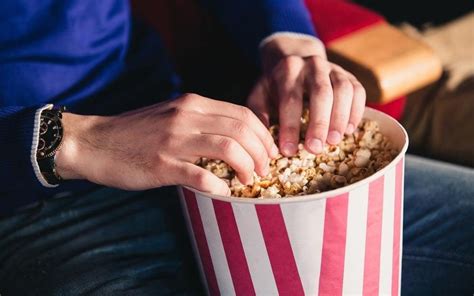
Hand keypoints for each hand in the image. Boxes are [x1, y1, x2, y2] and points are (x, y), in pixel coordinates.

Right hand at [55, 94, 277, 194]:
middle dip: (261, 152)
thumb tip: (233, 137)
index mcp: (192, 104)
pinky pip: (200, 174)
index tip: (269, 152)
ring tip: (249, 180)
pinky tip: (223, 192)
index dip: (263, 134)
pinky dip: (218, 184)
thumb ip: (200, 121)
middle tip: (264, 169)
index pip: (242, 113)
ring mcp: (174, 140)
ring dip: (246, 166)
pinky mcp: (161, 164)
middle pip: (241, 129)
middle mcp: (186, 116)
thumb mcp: (171, 114)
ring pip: (227, 147)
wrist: (93, 142)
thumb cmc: (135, 133)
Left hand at [247, 35, 365, 155]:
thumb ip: (259, 114)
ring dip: (340, 118)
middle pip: (321, 93)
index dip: (290, 126)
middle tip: (315, 149)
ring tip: (334, 142)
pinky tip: (349, 131)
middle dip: (319, 123)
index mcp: (288, 68)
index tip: (288, 151)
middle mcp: (313, 64)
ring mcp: (334, 68)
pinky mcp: (349, 76)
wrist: (294, 58)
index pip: (290, 99)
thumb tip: (264, 140)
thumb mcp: (260, 95)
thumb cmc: (275, 86)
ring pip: (343, 90)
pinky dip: (356, 111)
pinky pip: (358, 91)